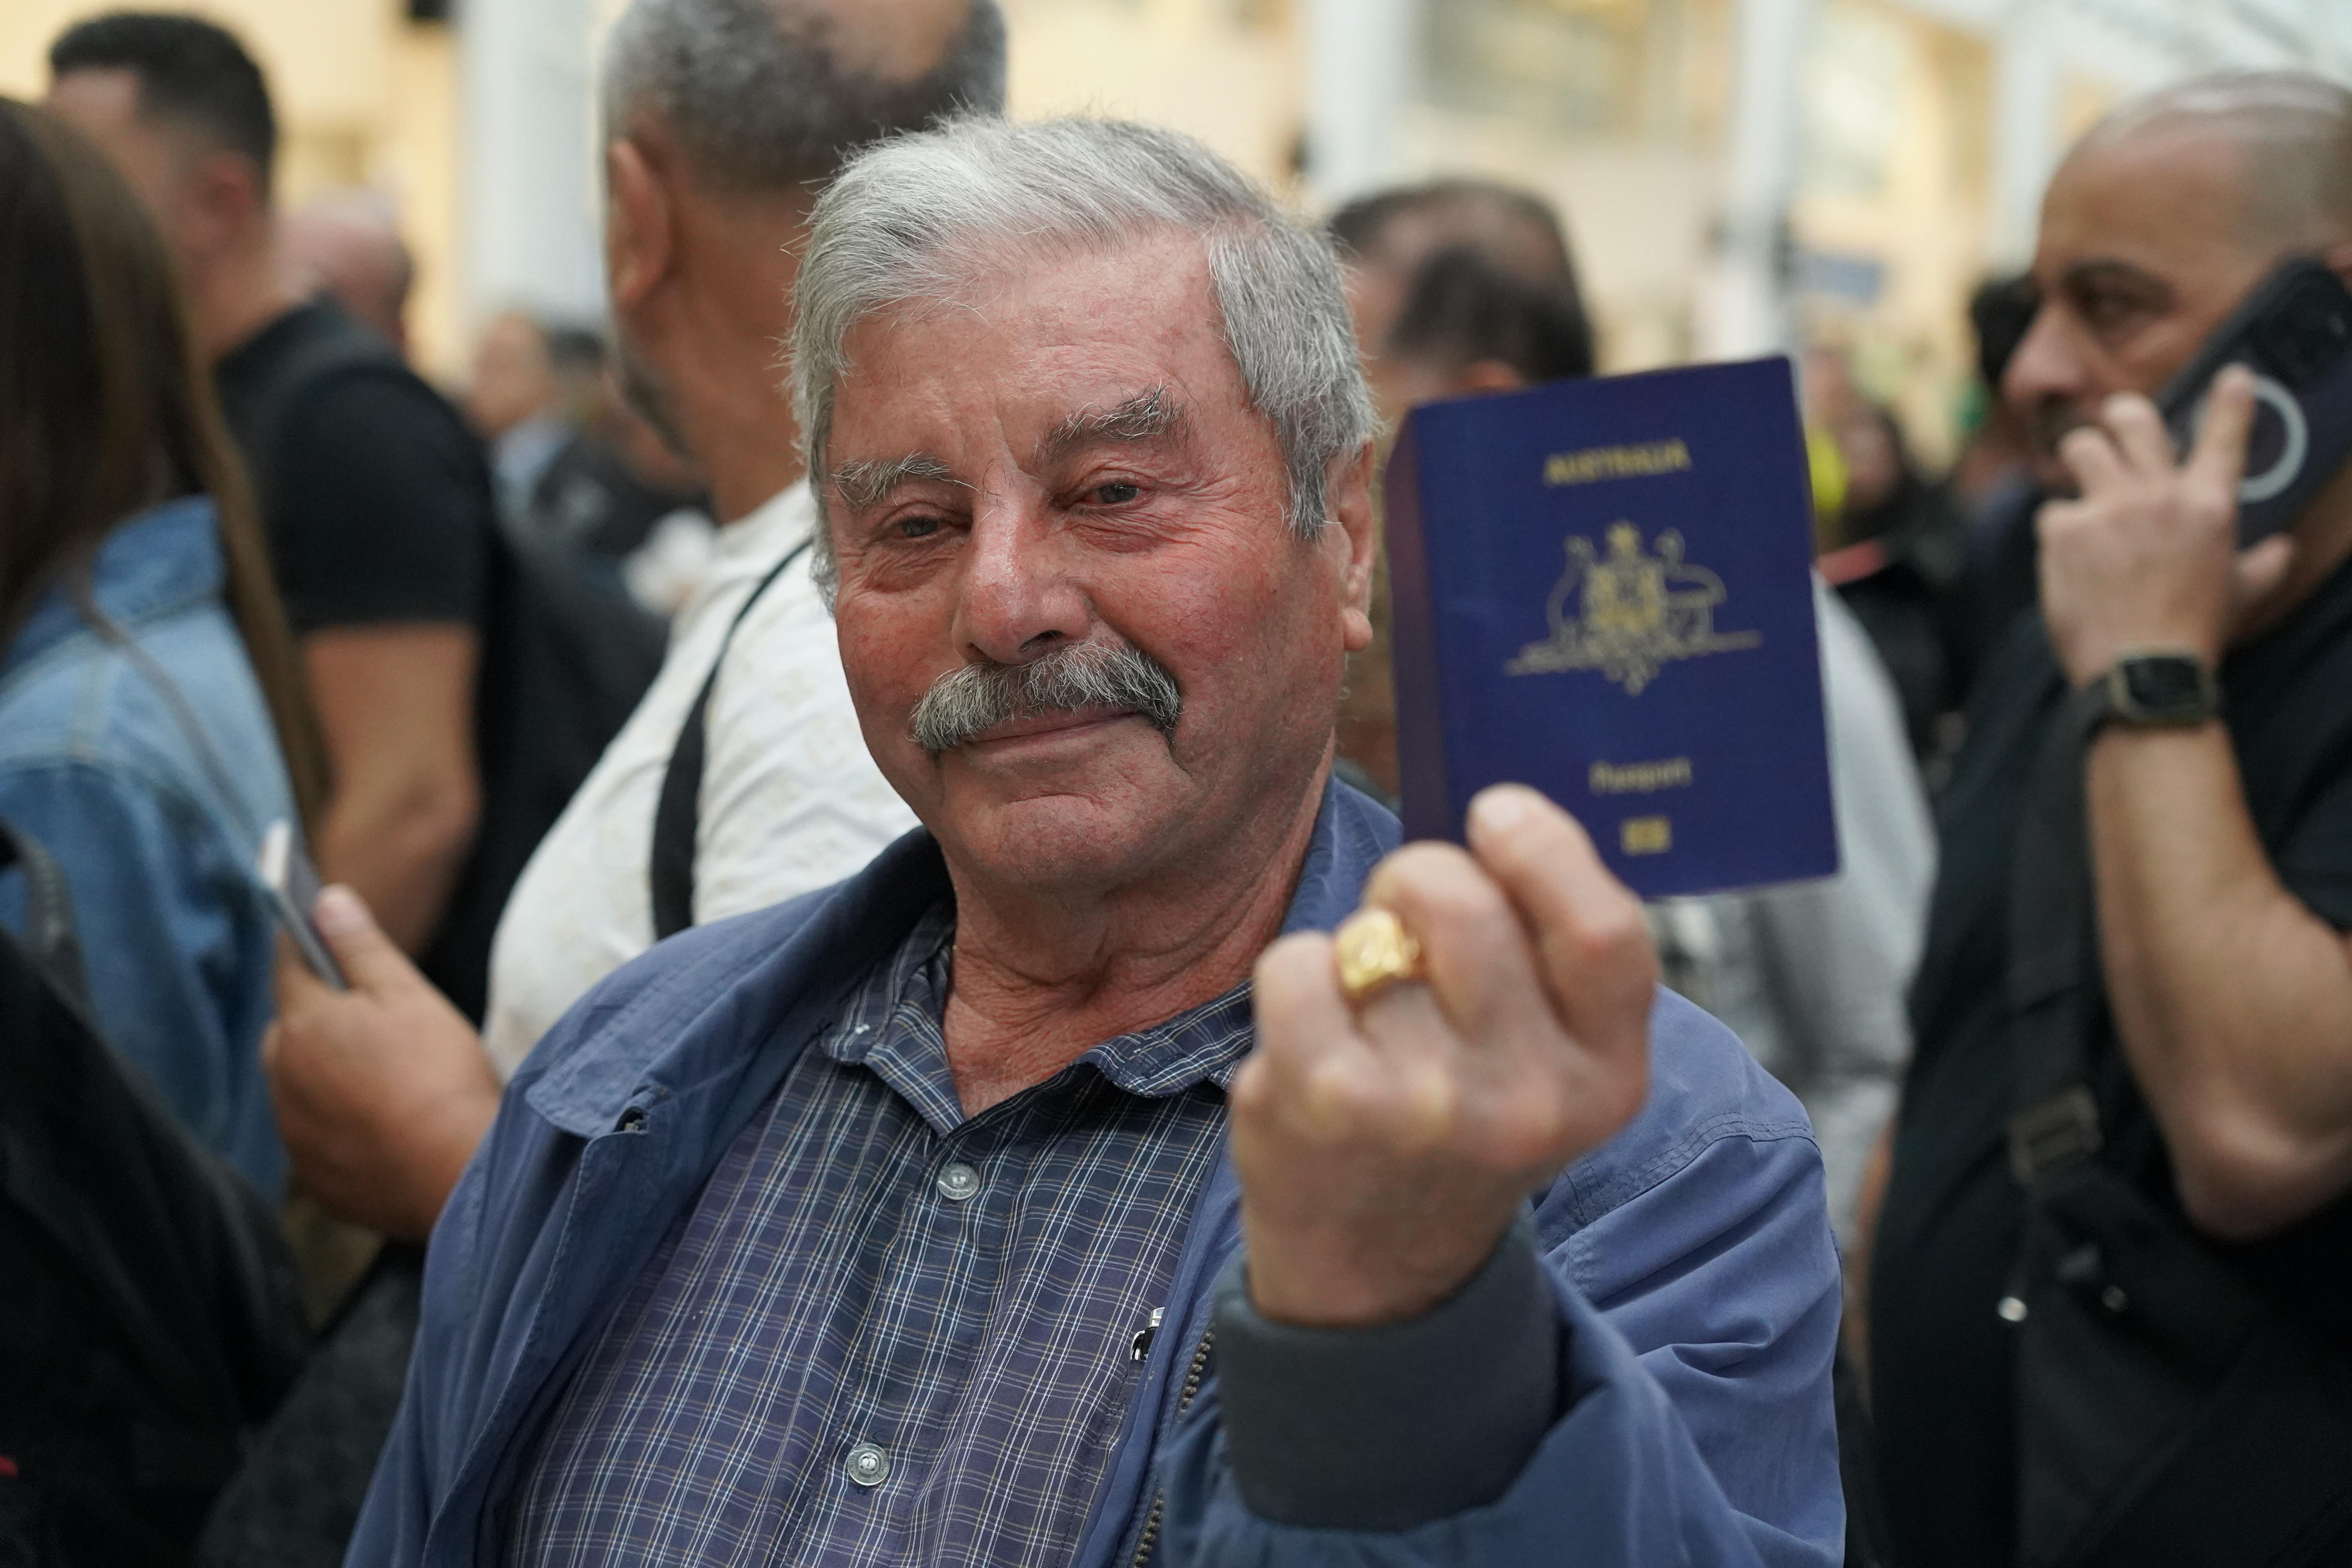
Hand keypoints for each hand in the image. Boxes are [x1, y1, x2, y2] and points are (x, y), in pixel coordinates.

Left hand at [262, 886, 500, 1239]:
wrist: (457, 1174)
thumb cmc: (438, 1074)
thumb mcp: (408, 995)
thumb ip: (360, 945)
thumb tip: (325, 899)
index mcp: (302, 1023)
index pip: (288, 963)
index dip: (306, 941)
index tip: (319, 927)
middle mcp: (282, 1077)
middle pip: (289, 1028)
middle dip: (318, 1015)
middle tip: (376, 1019)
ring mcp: (293, 1132)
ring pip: (298, 1084)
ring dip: (326, 1073)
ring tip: (386, 1077)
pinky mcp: (314, 1176)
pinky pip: (317, 1135)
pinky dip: (339, 1124)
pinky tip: (385, 1125)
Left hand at [1231, 785, 1655, 1328]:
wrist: (1377, 1271)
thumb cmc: (1461, 1124)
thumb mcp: (1548, 1062)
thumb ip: (1546, 957)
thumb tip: (1504, 816)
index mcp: (1606, 1077)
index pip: (1604, 931)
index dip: (1547, 849)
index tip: (1497, 811)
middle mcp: (1528, 1098)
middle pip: (1467, 907)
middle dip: (1420, 878)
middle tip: (1405, 914)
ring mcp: (1426, 1105)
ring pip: (1373, 931)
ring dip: (1357, 944)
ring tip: (1367, 1006)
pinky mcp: (1329, 1103)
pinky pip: (1298, 962)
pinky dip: (1295, 976)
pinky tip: (1313, 1035)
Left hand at [2039, 366, 2296, 686]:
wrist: (2143, 671)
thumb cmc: (2195, 634)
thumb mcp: (2241, 594)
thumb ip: (2262, 564)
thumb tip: (2282, 550)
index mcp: (2209, 505)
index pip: (2225, 437)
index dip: (2231, 400)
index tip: (2232, 376)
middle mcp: (2158, 496)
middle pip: (2131, 417)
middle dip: (2121, 416)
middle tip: (2116, 429)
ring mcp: (2108, 509)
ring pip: (2080, 446)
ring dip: (2079, 461)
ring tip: (2084, 489)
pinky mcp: (2064, 532)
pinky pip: (2052, 511)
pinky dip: (2057, 532)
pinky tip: (2067, 560)